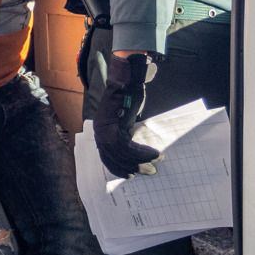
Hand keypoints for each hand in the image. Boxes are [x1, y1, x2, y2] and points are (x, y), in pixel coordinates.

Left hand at [94, 52, 160, 177]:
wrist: (128, 79)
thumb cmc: (129, 97)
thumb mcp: (127, 119)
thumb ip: (128, 133)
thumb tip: (136, 152)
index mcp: (102, 131)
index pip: (106, 156)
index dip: (117, 168)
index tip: (130, 175)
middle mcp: (99, 130)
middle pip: (113, 157)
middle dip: (131, 167)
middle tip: (150, 172)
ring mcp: (103, 127)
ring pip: (120, 153)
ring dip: (139, 161)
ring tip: (155, 162)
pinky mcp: (112, 123)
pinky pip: (126, 145)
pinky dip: (141, 152)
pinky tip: (154, 154)